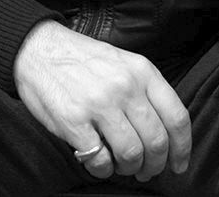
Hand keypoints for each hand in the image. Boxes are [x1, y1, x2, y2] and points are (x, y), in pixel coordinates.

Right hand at [13, 20, 191, 181]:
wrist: (37, 48)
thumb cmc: (82, 60)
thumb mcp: (123, 62)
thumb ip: (145, 91)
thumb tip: (164, 133)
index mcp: (141, 71)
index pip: (176, 117)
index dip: (182, 149)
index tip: (178, 165)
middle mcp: (124, 86)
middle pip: (156, 141)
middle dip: (154, 165)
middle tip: (145, 171)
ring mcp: (99, 104)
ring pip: (132, 155)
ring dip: (130, 169)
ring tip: (120, 165)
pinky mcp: (74, 121)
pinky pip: (100, 161)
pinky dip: (102, 169)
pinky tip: (97, 161)